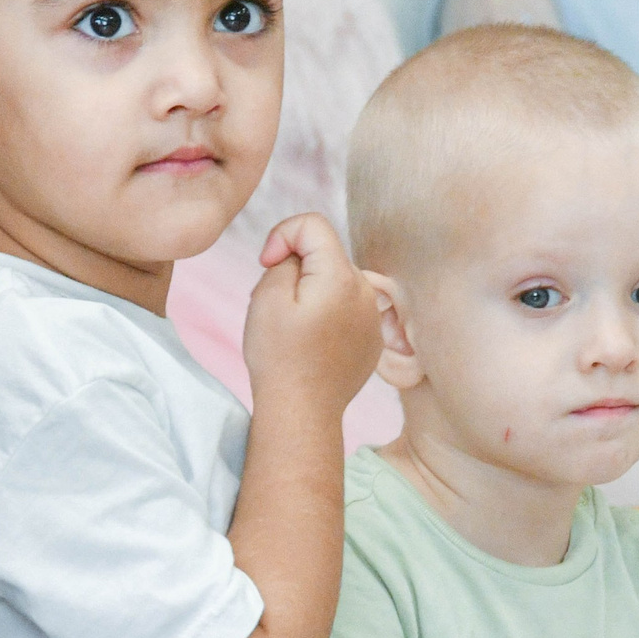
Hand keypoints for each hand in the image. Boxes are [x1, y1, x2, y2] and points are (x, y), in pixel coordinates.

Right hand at [243, 213, 381, 422]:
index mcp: (341, 276)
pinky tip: (310, 343)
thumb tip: (296, 254)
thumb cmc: (279, 357)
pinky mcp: (372, 339)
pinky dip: (327, 314)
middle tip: (273, 304)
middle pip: (325, 254)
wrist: (301, 412)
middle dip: (295, 268)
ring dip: (311, 292)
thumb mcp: (267, 295)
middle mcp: (366, 292)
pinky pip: (347, 309)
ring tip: (292, 327)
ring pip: (335, 281)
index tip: (266, 265)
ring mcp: (373, 317)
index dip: (282, 236)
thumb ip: (284, 258)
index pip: (313, 224)